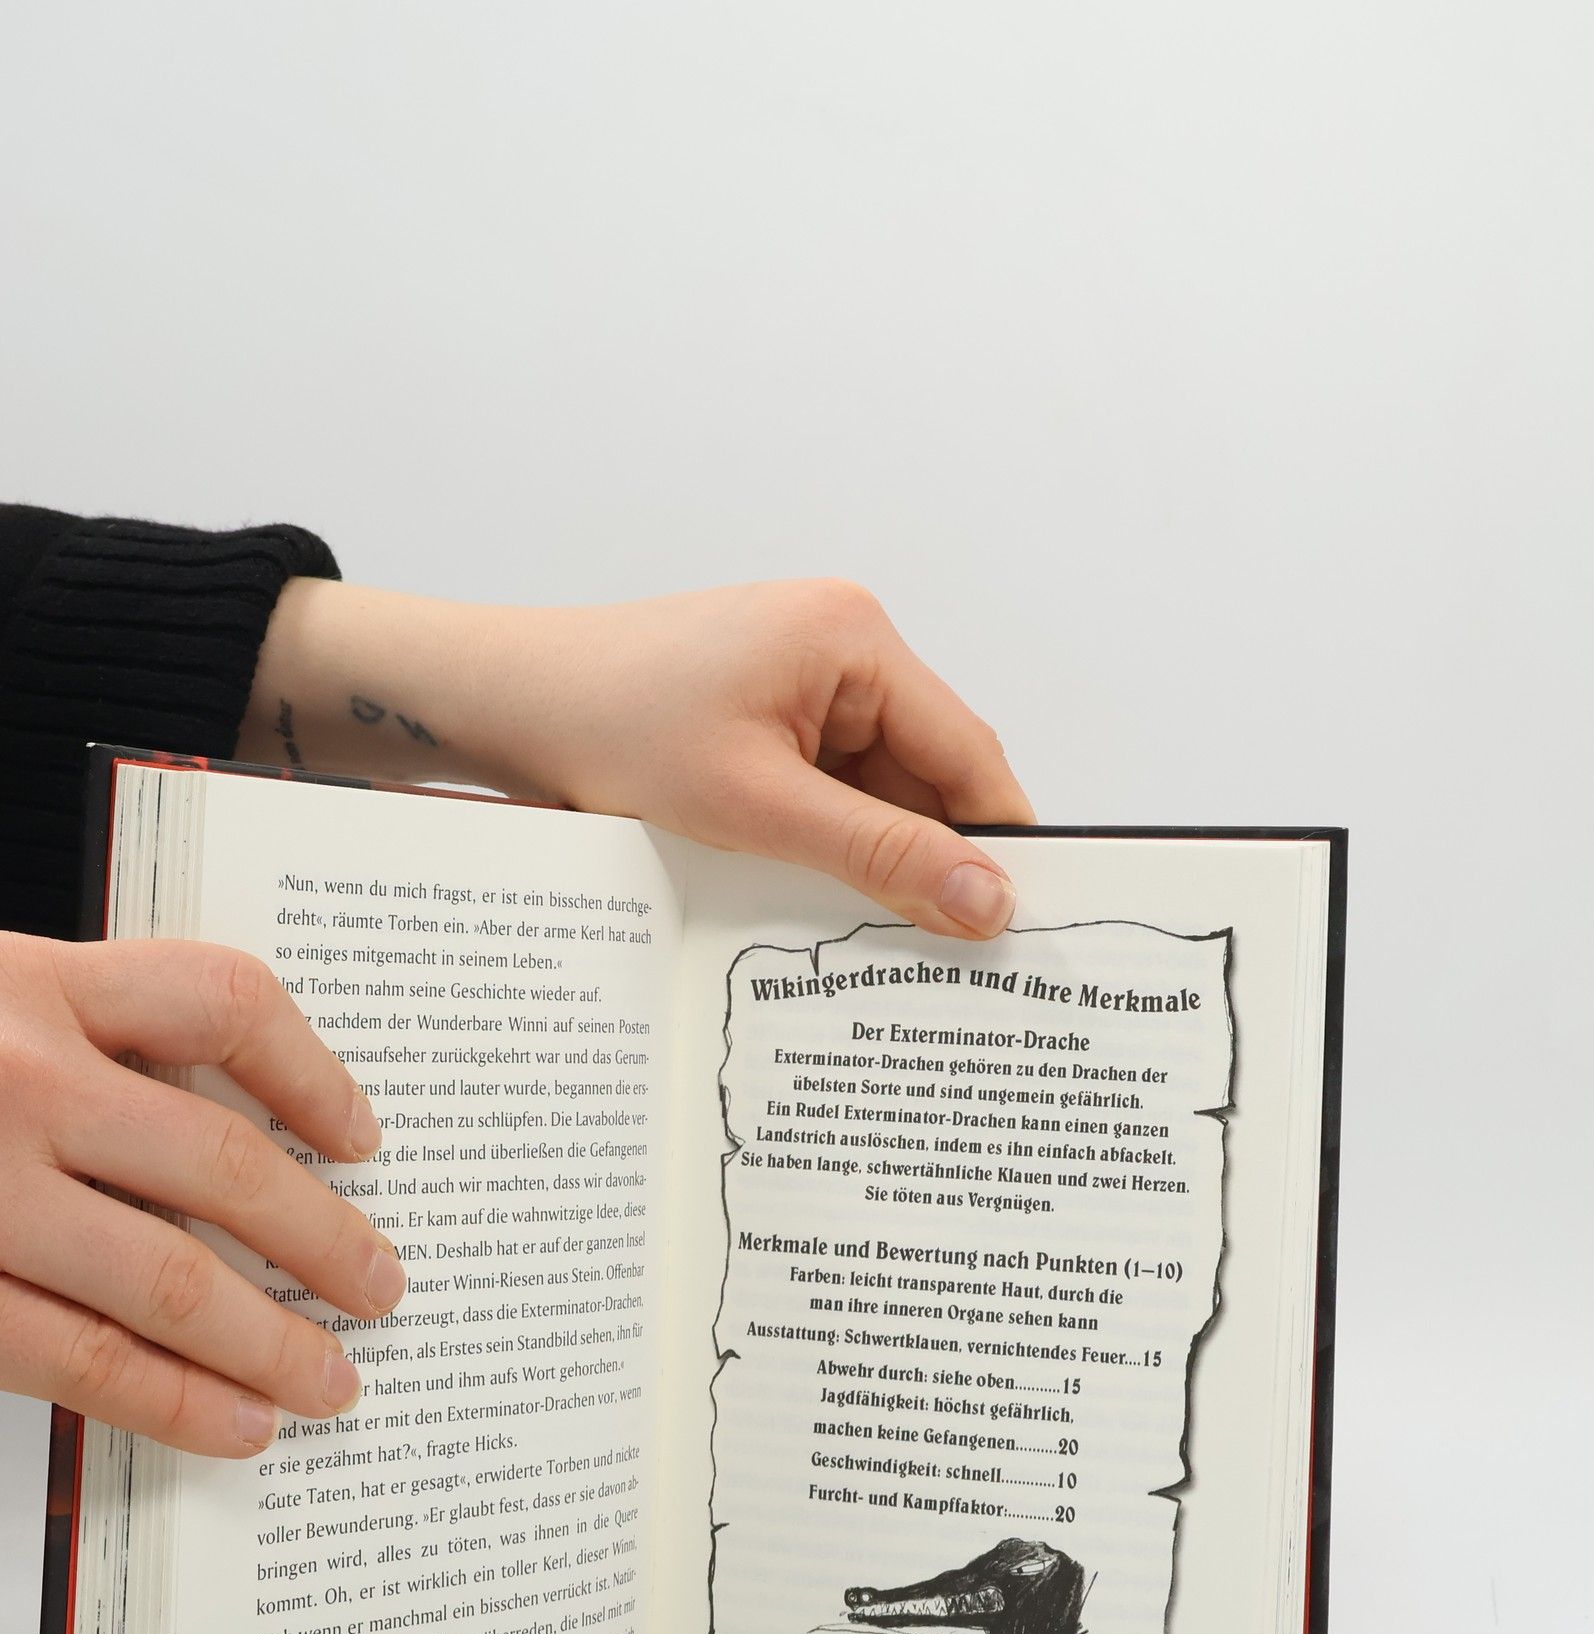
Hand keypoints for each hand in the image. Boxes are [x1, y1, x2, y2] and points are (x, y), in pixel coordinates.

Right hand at [0, 933, 403, 1455]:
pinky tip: (235, 1422)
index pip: (225, 1002)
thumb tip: (245, 1118)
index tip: (365, 1138)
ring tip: (335, 1380)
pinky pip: (70, 1358)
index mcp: (33, 982)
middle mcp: (13, 1077)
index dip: (315, 1073)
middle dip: (323, 1239)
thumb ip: (86, 1030)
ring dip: (269, 1341)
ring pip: (165, 1278)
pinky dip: (168, 1400)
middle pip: (223, 1162)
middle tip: (383, 1287)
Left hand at [242, 577, 1035, 937]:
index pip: (970, 753)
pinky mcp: (764, 711)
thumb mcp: (754, 807)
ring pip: (876, 789)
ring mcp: (801, 679)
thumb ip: (881, 854)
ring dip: (872, 855)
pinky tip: (810, 894)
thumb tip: (990, 900)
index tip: (1018, 925)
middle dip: (929, 857)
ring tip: (865, 933)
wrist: (492, 702)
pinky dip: (827, 841)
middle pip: (927, 775)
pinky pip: (827, 787)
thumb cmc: (603, 725)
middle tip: (942, 953)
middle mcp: (842, 646)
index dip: (999, 842)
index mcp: (855, 638)